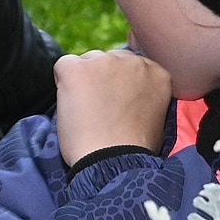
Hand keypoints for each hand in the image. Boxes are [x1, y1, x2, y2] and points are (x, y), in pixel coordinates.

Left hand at [53, 48, 171, 164]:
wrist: (112, 160)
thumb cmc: (134, 148)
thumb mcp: (157, 117)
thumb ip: (147, 95)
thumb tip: (130, 95)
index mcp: (157, 73)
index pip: (133, 66)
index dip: (121, 84)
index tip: (115, 103)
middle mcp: (134, 61)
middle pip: (110, 59)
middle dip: (103, 78)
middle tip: (98, 108)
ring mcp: (105, 62)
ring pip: (88, 61)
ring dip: (85, 80)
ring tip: (85, 110)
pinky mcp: (78, 69)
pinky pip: (64, 65)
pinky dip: (62, 81)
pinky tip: (70, 103)